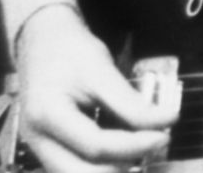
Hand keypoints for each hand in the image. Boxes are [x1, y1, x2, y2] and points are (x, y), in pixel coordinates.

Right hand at [14, 4, 177, 172]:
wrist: (41, 41)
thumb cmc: (69, 51)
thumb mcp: (101, 69)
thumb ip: (131, 102)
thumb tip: (167, 121)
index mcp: (47, 115)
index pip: (96, 146)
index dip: (136, 144)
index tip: (165, 135)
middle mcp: (36, 139)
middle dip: (122, 166)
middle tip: (155, 145)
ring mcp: (39, 147)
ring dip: (113, 167)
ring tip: (143, 146)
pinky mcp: (49, 148)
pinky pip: (76, 167)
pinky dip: (102, 163)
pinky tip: (126, 148)